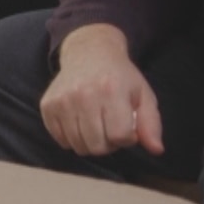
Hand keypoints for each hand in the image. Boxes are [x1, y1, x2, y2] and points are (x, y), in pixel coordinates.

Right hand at [40, 25, 164, 156]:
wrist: (89, 53)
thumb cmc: (120, 77)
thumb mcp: (143, 95)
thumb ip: (151, 123)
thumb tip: (156, 150)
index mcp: (111, 91)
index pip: (120, 137)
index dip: (127, 138)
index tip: (127, 126)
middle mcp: (83, 95)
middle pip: (97, 146)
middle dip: (108, 143)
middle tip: (110, 127)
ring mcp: (62, 100)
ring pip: (78, 146)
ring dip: (90, 142)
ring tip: (96, 125)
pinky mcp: (47, 105)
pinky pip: (60, 140)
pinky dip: (72, 138)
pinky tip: (80, 122)